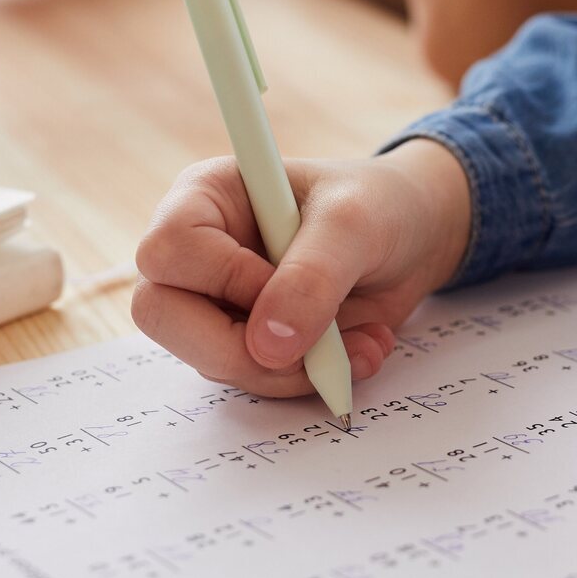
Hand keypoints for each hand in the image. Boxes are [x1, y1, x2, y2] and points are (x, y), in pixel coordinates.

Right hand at [131, 140, 471, 397]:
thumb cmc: (378, 206)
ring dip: (292, 368)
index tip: (285, 282)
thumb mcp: (354, 226)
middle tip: (315, 341)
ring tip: (359, 339)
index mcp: (205, 197)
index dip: (224, 279)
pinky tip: (356, 350)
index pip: (167, 251)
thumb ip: (312, 278)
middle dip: (241, 346)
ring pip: (209, 360)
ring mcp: (215, 301)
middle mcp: (197, 251)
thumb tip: (267, 346)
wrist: (415, 238)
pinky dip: (307, 379)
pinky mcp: (244, 341)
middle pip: (161, 315)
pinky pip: (252, 380)